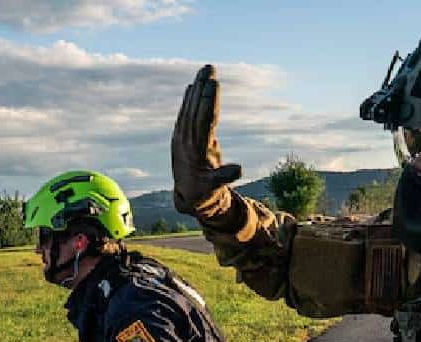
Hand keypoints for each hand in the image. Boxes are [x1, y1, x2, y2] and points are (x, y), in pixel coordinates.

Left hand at [171, 64, 242, 214]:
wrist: (187, 195)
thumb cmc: (204, 191)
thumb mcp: (214, 187)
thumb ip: (224, 177)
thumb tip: (239, 170)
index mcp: (195, 149)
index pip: (203, 120)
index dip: (208, 102)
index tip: (213, 84)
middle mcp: (186, 139)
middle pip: (195, 108)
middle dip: (202, 87)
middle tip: (208, 67)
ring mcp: (182, 136)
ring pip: (190, 107)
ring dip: (196, 88)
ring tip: (203, 70)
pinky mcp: (181, 135)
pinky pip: (186, 113)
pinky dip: (189, 99)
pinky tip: (191, 86)